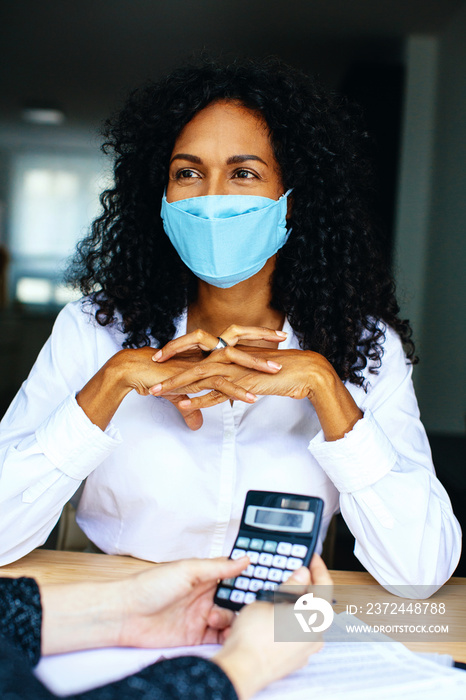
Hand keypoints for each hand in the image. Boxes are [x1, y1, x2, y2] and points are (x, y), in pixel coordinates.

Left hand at [115, 556, 250, 647]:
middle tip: (251, 605)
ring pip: (229, 619)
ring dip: (233, 620)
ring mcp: (201, 616)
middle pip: (234, 600)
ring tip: (224, 619)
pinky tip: (227, 633)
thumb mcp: (187, 570)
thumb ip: (218, 567)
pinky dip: (226, 636)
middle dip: (244, 603)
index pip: (232, 576)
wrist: (126, 615)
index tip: (262, 581)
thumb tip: (243, 559)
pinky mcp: (196, 636)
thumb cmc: (150, 586)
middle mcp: (205, 596)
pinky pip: (218, 637)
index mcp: (204, 576)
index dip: (246, 579)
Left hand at [151, 345, 361, 440]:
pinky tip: (184, 404)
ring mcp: (236, 368)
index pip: (198, 346)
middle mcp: (230, 354)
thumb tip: (222, 381)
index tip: (160, 358)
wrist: (303, 372)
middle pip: (193, 359)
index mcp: (230, 348)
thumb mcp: (251, 370)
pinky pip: (217, 391)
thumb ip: (234, 374)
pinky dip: (200, 398)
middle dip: (170, 367)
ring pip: (200, 374)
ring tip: (157, 393)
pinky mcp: (244, 382)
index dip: (178, 350)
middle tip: (150, 374)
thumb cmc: (279, 371)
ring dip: (177, 385)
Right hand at [214, 554, 332, 699]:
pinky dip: (294, 621)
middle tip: (297, 573)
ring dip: (301, 604)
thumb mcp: (270, 599)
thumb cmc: (255, 636)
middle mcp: (316, 634)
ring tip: (284, 594)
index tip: (313, 559)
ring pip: (309, 619)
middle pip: (319, 603)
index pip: (325, 585)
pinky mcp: (298, 657)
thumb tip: (302, 574)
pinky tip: (279, 616)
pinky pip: (301, 633)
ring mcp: (308, 648)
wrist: (243, 667)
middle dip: (309, 586)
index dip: (319, 568)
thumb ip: (291, 586)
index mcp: (315, 617)